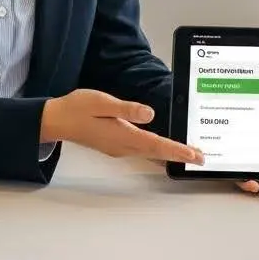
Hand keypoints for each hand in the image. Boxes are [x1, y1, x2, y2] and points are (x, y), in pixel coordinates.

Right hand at [41, 89, 202, 164]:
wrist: (57, 120)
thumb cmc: (78, 108)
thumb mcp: (102, 101)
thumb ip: (127, 109)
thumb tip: (150, 114)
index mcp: (122, 135)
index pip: (157, 144)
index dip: (178, 150)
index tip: (195, 155)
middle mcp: (123, 146)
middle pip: (157, 153)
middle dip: (179, 155)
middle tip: (201, 158)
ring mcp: (119, 148)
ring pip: (150, 153)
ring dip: (170, 154)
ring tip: (188, 153)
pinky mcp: (116, 145)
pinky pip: (142, 151)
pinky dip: (157, 150)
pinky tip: (163, 147)